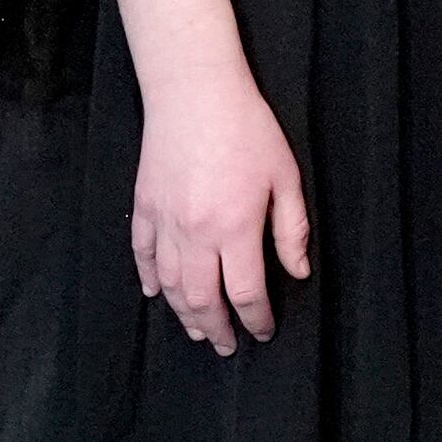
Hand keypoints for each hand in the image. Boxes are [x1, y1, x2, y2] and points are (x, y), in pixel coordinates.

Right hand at [132, 71, 311, 352]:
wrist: (194, 94)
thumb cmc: (248, 130)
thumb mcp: (285, 177)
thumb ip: (291, 229)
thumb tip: (299, 271)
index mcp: (234, 228)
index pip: (245, 292)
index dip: (256, 318)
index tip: (264, 331)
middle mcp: (195, 233)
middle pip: (202, 299)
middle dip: (218, 329)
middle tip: (228, 346)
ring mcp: (164, 222)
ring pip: (170, 285)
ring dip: (184, 314)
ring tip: (198, 331)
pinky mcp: (144, 207)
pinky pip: (142, 255)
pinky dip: (150, 280)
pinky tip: (157, 294)